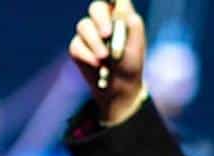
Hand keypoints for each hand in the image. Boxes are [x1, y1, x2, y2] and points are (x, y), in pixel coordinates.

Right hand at [67, 0, 147, 124]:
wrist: (119, 89)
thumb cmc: (130, 65)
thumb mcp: (137, 46)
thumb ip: (133, 25)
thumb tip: (122, 7)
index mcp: (120, 16)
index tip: (113, 0)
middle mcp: (103, 21)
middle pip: (96, 8)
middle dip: (100, 19)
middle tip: (107, 34)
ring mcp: (88, 34)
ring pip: (83, 26)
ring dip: (94, 42)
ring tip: (104, 58)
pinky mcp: (78, 48)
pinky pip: (76, 45)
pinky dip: (86, 55)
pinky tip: (97, 65)